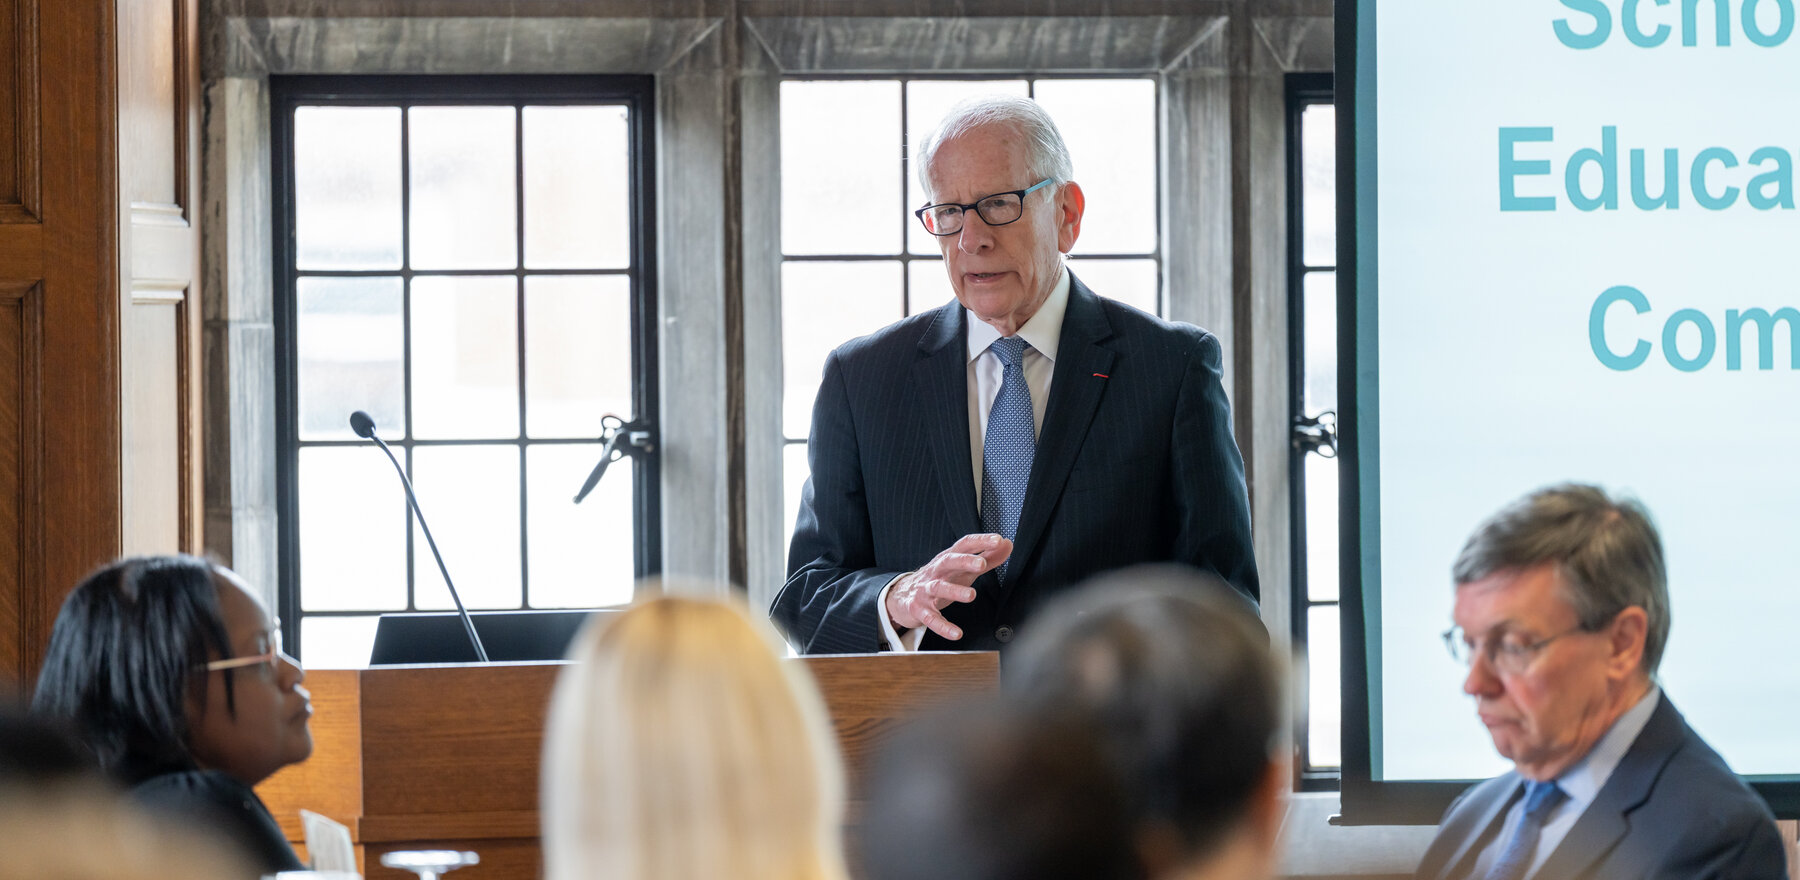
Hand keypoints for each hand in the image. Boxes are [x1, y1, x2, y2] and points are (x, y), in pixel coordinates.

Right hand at [885, 534, 1012, 640]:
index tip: (998, 540)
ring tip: (971, 595)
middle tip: (981, 563)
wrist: (901, 596)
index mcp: (948, 559)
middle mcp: (936, 572)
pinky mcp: (919, 609)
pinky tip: (956, 633)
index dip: (980, 541)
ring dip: (954, 590)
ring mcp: (925, 590)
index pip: (964, 545)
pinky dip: (943, 626)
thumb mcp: (962, 568)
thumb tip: (1007, 545)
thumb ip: (987, 557)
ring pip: (938, 588)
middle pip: (948, 561)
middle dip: (964, 561)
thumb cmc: (939, 579)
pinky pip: (931, 618)